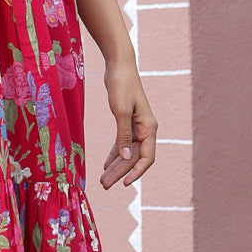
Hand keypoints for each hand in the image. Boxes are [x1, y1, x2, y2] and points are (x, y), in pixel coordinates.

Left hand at [100, 61, 156, 188]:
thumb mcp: (120, 111)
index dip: (137, 172)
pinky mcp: (126, 121)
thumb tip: (125, 158)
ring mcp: (136, 126)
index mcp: (148, 127)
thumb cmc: (122, 85)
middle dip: (120, 172)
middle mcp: (145, 129)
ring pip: (127, 152)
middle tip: (104, 185)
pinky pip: (122, 143)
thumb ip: (123, 135)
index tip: (125, 184)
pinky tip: (106, 165)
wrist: (119, 66)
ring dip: (116, 166)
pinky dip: (114, 154)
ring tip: (103, 180)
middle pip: (134, 157)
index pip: (147, 157)